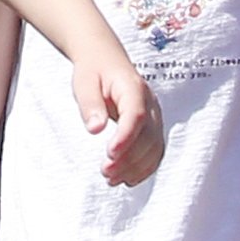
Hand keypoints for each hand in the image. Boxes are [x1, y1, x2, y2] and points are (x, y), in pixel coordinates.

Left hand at [66, 47, 162, 185]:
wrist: (106, 60)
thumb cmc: (93, 71)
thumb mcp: (84, 83)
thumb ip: (90, 105)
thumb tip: (95, 129)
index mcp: (133, 88)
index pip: (135, 116)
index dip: (125, 138)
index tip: (109, 155)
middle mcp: (150, 104)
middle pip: (148, 136)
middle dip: (128, 159)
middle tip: (105, 172)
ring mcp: (154, 117)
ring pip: (155, 148)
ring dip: (136, 168)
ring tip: (112, 179)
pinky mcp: (153, 128)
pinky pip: (155, 152)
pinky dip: (144, 168)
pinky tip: (127, 180)